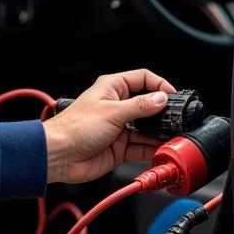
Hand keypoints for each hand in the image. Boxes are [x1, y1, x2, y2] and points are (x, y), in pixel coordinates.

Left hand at [42, 69, 176, 184]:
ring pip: (146, 129)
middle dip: (161, 113)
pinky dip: (151, 149)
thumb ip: (140, 106)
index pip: (142, 79)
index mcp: (112, 88)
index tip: (172, 96)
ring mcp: (119, 128)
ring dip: (158, 134)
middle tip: (175, 119)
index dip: (159, 85)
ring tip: (170, 137)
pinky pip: (140, 147)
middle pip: (148, 106)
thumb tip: (160, 99)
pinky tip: (159, 150)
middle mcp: (117, 106)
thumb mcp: (112, 112)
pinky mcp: (119, 147)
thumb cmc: (74, 128)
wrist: (59, 155)